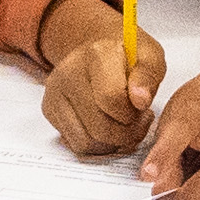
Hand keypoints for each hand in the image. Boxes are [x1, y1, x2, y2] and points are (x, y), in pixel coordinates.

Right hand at [37, 0, 162, 155]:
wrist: (101, 54)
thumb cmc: (129, 59)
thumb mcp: (150, 58)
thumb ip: (149, 76)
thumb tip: (140, 101)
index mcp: (97, 54)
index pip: (112, 99)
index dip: (133, 114)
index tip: (143, 108)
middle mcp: (69, 72)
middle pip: (100, 128)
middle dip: (127, 133)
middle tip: (138, 121)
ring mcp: (55, 92)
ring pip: (86, 142)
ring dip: (112, 143)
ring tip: (124, 125)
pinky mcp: (49, 110)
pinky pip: (77, 144)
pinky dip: (98, 145)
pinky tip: (109, 128)